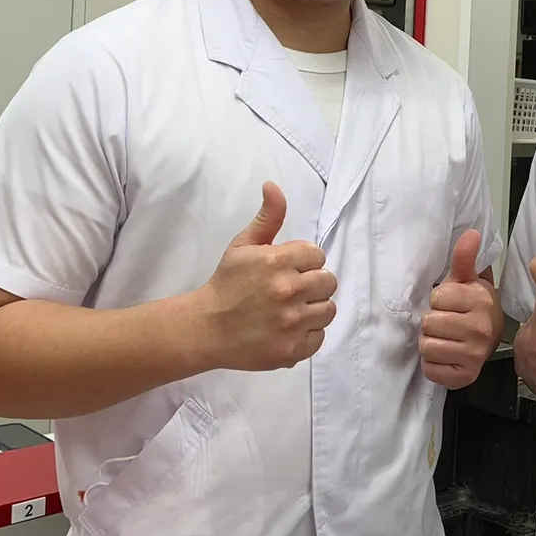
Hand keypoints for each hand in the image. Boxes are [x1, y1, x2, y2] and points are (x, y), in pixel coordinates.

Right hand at [197, 182, 336, 370]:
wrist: (207, 328)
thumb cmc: (226, 284)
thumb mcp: (243, 245)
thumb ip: (267, 217)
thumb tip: (273, 186)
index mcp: (278, 261)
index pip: (317, 256)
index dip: (305, 262)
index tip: (289, 269)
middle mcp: (288, 291)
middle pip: (328, 282)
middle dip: (312, 284)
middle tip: (291, 290)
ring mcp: (291, 323)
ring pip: (327, 310)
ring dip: (313, 309)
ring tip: (291, 310)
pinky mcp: (292, 350)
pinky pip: (319, 337)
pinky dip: (307, 334)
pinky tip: (288, 329)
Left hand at [420, 231, 500, 389]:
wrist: (489, 336)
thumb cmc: (471, 305)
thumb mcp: (466, 279)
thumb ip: (464, 257)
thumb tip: (471, 233)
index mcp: (481, 301)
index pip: (437, 298)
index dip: (438, 300)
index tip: (450, 303)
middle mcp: (481, 329)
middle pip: (429, 323)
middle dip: (432, 322)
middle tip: (446, 321)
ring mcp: (474, 355)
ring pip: (427, 347)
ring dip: (430, 343)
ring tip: (444, 338)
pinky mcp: (465, 376)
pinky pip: (431, 369)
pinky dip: (432, 364)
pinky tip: (444, 355)